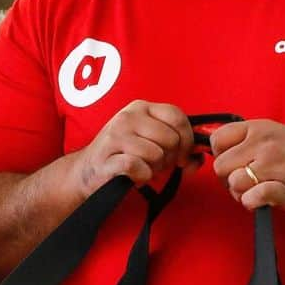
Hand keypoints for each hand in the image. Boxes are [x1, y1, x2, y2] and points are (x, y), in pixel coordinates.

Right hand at [73, 100, 195, 199]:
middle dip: (170, 158)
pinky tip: (134, 176)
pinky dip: (142, 176)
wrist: (86, 173)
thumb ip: (179, 147)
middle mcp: (127, 117)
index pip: (178, 116)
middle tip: (156, 164)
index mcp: (141, 108)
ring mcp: (116, 136)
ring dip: (154, 168)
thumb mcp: (152, 143)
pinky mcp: (108, 158)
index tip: (181, 155)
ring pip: (157, 154)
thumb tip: (199, 158)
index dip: (187, 139)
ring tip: (143, 168)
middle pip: (171, 139)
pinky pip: (140, 168)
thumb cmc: (124, 156)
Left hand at [210, 119, 284, 213]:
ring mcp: (275, 165)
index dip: (221, 156)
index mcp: (257, 128)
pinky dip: (252, 202)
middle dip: (228, 179)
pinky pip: (253, 196)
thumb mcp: (268, 135)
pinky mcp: (284, 188)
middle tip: (247, 182)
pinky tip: (260, 200)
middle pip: (220, 167)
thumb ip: (241, 140)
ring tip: (256, 190)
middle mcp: (264, 144)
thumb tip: (208, 147)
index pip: (217, 141)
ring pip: (234, 183)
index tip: (236, 163)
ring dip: (240, 193)